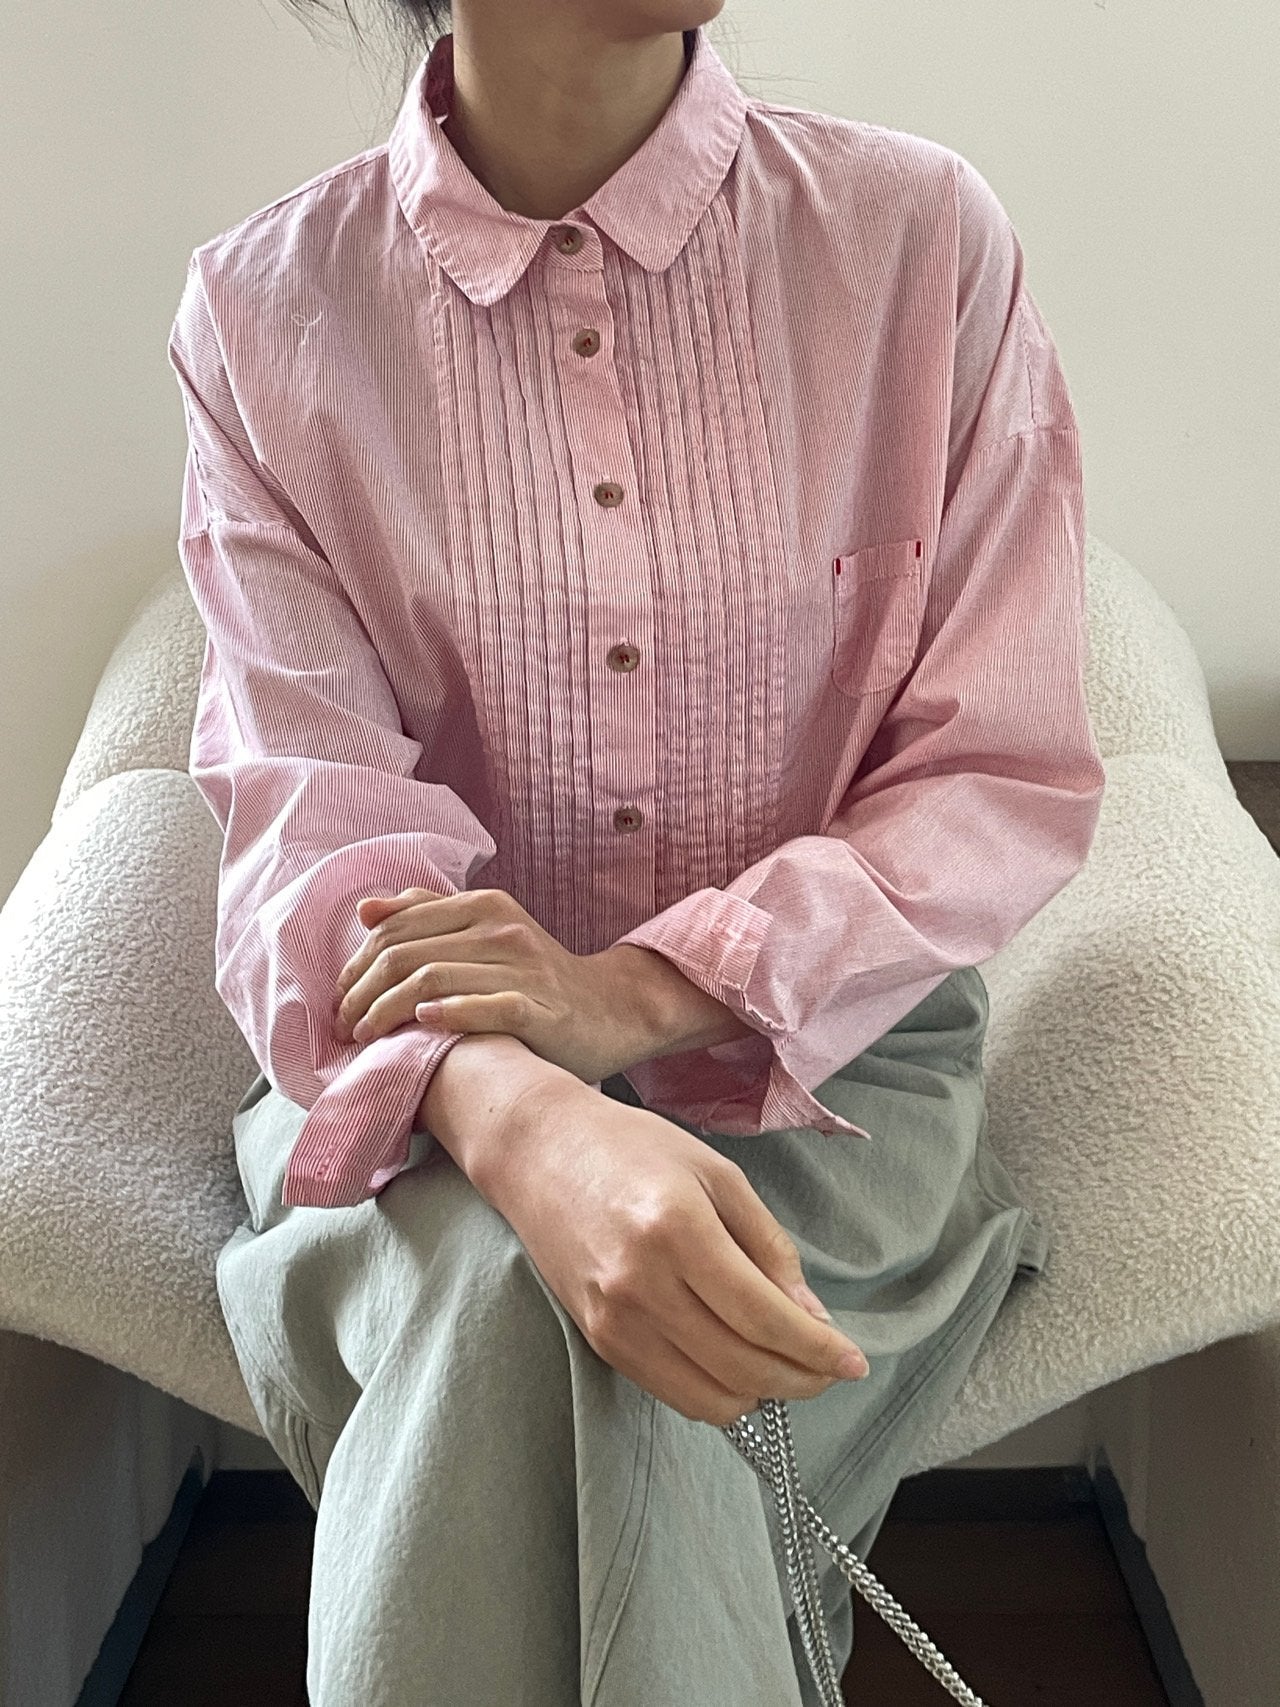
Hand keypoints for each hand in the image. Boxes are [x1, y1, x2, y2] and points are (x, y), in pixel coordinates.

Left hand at [333, 886, 654, 1085]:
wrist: (611, 1010)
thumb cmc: (536, 978)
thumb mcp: (486, 933)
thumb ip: (428, 916)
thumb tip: (366, 909)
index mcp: (483, 906)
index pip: (397, 926)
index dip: (357, 963)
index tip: (340, 997)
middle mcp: (502, 930)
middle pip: (406, 955)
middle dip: (362, 993)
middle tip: (344, 1025)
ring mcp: (524, 968)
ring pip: (433, 980)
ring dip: (386, 1012)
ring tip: (366, 1038)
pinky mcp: (542, 1008)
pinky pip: (488, 1006)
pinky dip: (449, 1014)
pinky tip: (422, 1024)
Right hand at [481, 1075, 869, 1425]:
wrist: (537, 1151)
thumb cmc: (631, 1148)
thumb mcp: (716, 1174)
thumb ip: (768, 1246)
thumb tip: (812, 1317)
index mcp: (677, 1229)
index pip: (764, 1317)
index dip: (818, 1349)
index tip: (854, 1361)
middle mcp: (641, 1284)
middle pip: (742, 1366)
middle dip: (801, 1379)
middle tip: (829, 1368)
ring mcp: (613, 1319)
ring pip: (709, 1396)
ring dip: (761, 1393)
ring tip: (787, 1367)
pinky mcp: (597, 1338)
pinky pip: (671, 1391)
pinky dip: (716, 1391)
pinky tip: (738, 1365)